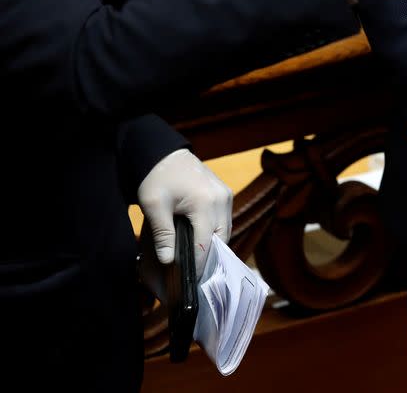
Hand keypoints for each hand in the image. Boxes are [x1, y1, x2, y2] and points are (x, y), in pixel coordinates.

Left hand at [137, 149, 232, 275]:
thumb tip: (168, 261)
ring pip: (226, 229)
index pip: (206, 242)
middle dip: (210, 256)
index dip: (199, 263)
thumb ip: (163, 235)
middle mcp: (222, 199)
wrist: (163, 152)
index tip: (190, 281)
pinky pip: (224, 218)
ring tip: (198, 259)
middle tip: (195, 273)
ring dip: (214, 244)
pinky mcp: (225, 192)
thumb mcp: (154, 206)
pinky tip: (202, 239)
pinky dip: (216, 231)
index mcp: (204, 203)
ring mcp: (226, 194)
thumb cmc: (156, 177)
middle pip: (222, 238)